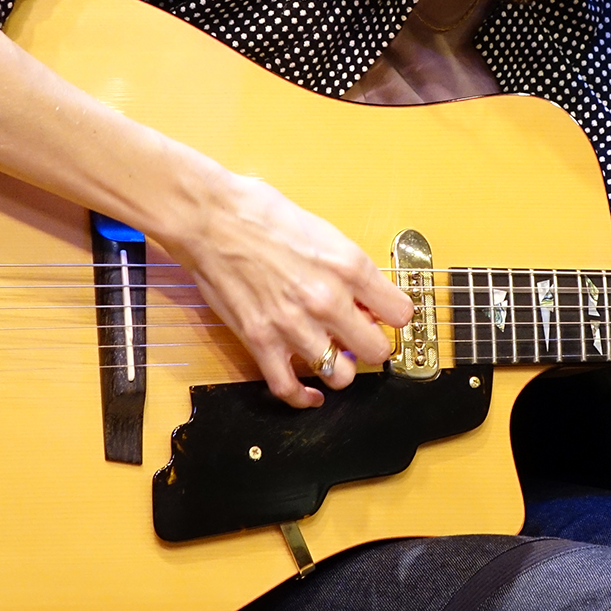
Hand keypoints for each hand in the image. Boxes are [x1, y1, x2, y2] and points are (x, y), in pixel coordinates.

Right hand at [162, 170, 411, 408]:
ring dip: (340, 367)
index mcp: (348, 266)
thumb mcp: (323, 231)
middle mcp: (327, 300)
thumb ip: (347, 269)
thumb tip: (364, 297)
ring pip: (342, 375)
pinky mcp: (261, 341)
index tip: (384, 316)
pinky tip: (311, 392)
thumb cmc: (261, 213)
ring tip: (333, 354)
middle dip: (372, 345)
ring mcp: (294, 325)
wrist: (210, 218)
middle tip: (359, 336)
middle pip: (378, 350)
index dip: (393, 316)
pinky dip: (303, 397)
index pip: (400, 313)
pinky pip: (289, 388)